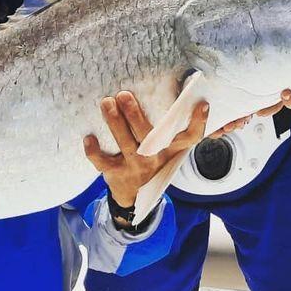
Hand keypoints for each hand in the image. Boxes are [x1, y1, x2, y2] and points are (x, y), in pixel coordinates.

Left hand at [83, 92, 208, 211]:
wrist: (134, 196)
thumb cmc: (153, 161)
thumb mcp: (169, 151)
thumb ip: (178, 130)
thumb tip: (200, 103)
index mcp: (171, 149)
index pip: (190, 137)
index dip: (199, 123)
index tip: (202, 105)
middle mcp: (155, 157)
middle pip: (149, 137)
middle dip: (135, 114)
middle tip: (123, 94)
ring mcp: (135, 166)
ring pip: (125, 144)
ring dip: (114, 122)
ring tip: (106, 103)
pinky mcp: (116, 173)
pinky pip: (103, 163)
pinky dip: (94, 151)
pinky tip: (89, 138)